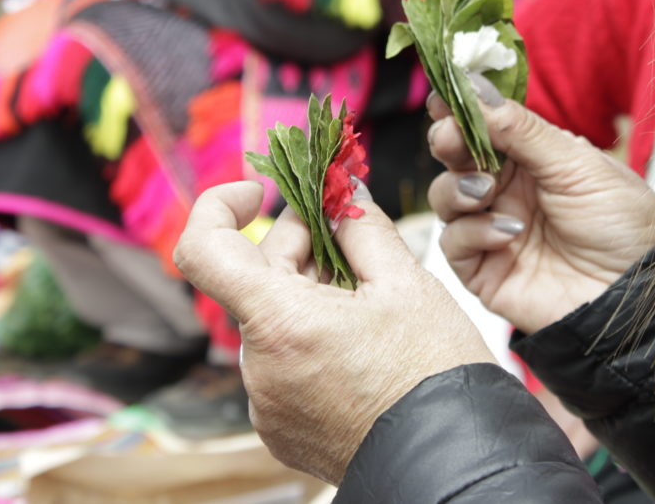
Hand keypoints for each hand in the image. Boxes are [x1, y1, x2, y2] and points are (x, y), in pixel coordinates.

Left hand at [174, 181, 494, 484]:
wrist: (452, 461)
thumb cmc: (435, 375)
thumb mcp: (407, 283)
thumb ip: (363, 228)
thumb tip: (344, 198)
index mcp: (281, 323)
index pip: (202, 249)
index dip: (219, 206)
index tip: (259, 193)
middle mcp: (260, 368)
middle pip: (255, 282)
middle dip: (300, 248)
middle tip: (350, 230)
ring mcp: (268, 404)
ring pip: (274, 322)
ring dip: (310, 295)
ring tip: (369, 294)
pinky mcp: (282, 428)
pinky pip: (284, 364)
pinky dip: (312, 338)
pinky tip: (361, 338)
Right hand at [427, 77, 654, 334]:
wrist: (638, 292)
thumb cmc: (623, 223)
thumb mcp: (577, 165)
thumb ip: (522, 130)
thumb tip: (475, 86)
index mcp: (530, 157)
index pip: (482, 125)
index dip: (458, 109)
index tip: (441, 97)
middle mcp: (506, 190)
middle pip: (454, 157)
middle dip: (447, 142)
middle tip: (450, 138)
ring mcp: (492, 229)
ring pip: (445, 197)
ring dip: (456, 188)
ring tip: (487, 192)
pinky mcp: (484, 269)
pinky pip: (453, 243)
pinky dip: (472, 232)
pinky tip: (508, 233)